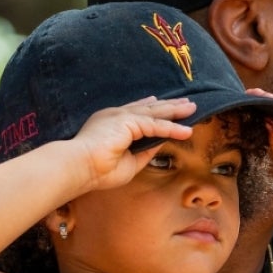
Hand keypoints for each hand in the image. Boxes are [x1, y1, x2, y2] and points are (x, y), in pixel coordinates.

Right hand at [71, 96, 195, 189]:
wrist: (79, 167)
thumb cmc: (98, 170)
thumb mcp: (128, 161)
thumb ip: (144, 152)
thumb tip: (160, 145)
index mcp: (112, 123)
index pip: (136, 112)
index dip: (152, 107)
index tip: (163, 102)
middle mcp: (116, 115)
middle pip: (149, 108)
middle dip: (169, 105)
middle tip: (187, 102)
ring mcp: (121, 116)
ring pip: (154, 112)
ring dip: (175, 111)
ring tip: (193, 109)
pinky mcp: (127, 121)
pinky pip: (155, 124)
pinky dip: (172, 128)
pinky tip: (187, 131)